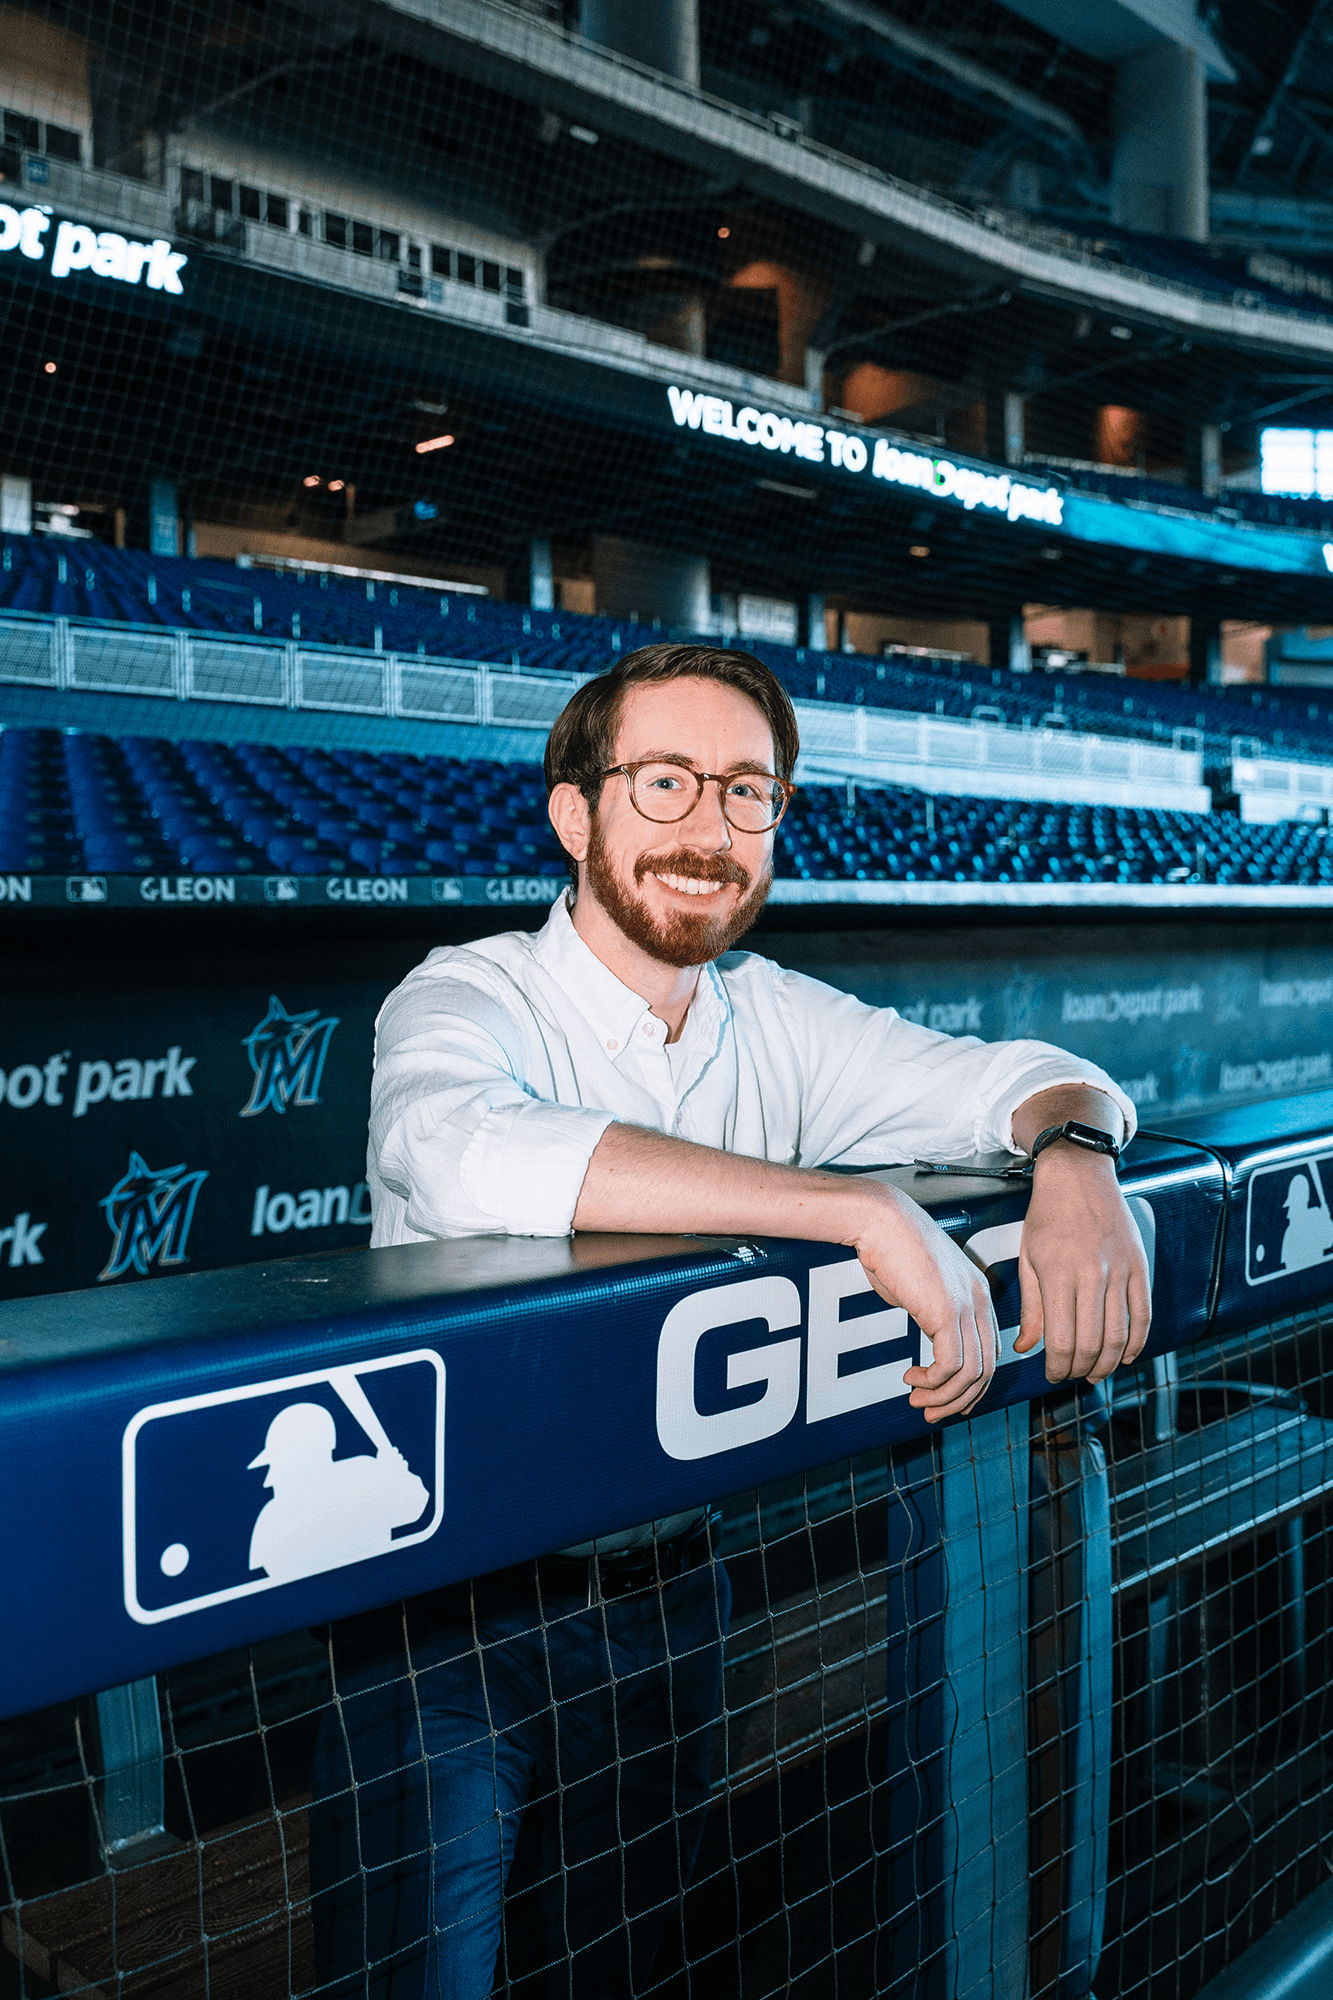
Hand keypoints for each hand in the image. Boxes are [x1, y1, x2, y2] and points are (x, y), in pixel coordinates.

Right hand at [850, 1183, 998, 1422]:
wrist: (879, 1220)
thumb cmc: (892, 1248)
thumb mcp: (920, 1288)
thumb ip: (932, 1316)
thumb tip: (928, 1347)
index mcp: (978, 1293)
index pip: (989, 1352)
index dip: (970, 1385)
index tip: (944, 1399)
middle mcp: (980, 1301)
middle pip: (987, 1369)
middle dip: (959, 1400)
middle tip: (930, 1414)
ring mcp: (967, 1306)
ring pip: (971, 1374)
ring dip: (943, 1397)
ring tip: (917, 1400)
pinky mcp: (947, 1312)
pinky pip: (951, 1366)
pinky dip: (932, 1383)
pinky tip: (911, 1378)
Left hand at [1012, 1147, 1151, 1382]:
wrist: (1078, 1175)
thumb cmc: (1046, 1217)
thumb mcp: (1027, 1259)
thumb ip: (1030, 1308)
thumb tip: (1025, 1349)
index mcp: (1058, 1274)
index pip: (1061, 1340)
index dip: (1057, 1367)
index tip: (1052, 1374)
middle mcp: (1092, 1275)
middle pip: (1092, 1344)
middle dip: (1080, 1369)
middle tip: (1072, 1375)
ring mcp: (1120, 1270)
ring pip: (1120, 1336)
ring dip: (1109, 1363)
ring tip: (1096, 1372)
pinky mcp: (1140, 1266)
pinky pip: (1144, 1315)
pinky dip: (1138, 1342)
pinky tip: (1127, 1355)